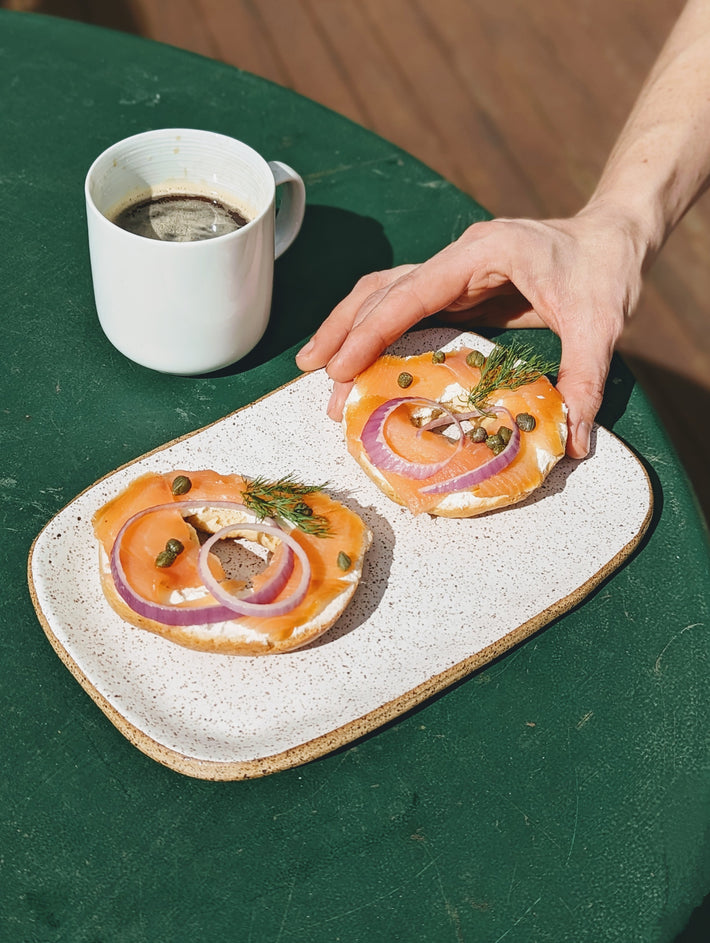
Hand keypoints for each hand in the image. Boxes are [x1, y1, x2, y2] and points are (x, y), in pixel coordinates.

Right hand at [296, 208, 648, 457]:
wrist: (615, 234)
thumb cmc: (607, 267)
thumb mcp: (600, 323)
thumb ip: (584, 380)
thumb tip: (572, 444)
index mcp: (483, 253)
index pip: (410, 292)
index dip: (369, 332)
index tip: (339, 369)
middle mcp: (459, 257)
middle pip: (382, 289)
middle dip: (344, 331)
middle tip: (313, 375)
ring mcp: (456, 270)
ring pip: (385, 292)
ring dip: (349, 325)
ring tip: (316, 365)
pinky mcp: (460, 288)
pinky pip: (407, 306)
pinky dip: (378, 329)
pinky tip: (362, 357)